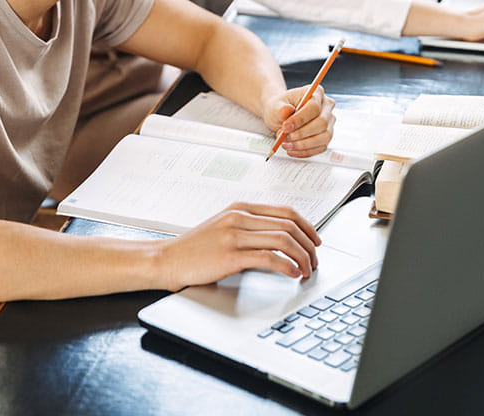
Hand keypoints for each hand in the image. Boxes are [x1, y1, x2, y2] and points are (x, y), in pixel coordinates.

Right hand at [157, 202, 320, 289]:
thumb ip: (249, 227)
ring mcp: (234, 235)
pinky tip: (292, 274)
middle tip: (314, 260)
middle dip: (309, 244)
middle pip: (289, 225)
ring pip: (283, 240)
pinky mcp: (230, 255)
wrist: (167, 259)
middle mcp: (240, 217)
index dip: (307, 227)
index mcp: (241, 208)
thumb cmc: (196, 248)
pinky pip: (268, 258)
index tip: (316, 241)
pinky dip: (286, 266)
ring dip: (301, 257)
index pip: (286, 211)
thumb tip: (282, 238)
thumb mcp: (224, 227)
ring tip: (306, 270)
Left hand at [262, 85, 335, 157]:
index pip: (314, 107)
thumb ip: (280, 109)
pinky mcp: (326, 136)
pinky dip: (305, 151)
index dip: (300, 119)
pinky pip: (320, 147)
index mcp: (316, 93)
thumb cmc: (280, 108)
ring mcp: (329, 122)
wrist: (279, 115)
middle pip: (321, 123)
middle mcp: (326, 107)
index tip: (286, 127)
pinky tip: (292, 150)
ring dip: (303, 144)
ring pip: (323, 137)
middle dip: (301, 133)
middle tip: (284, 137)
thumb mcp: (275, 106)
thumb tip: (286, 111)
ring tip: (286, 144)